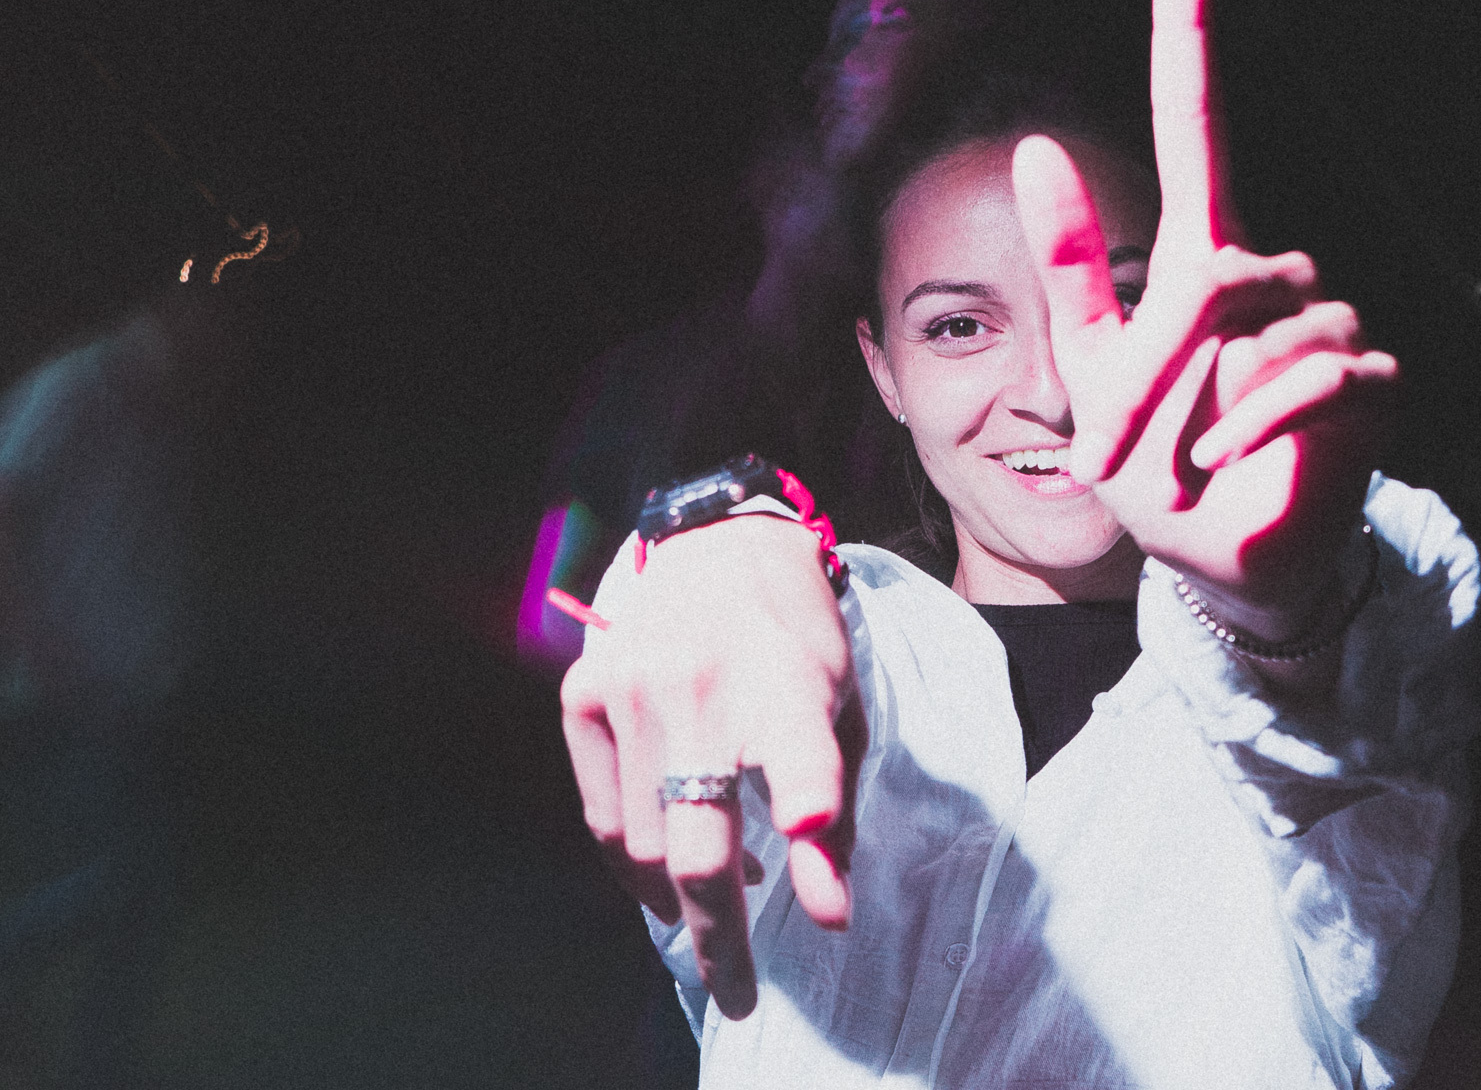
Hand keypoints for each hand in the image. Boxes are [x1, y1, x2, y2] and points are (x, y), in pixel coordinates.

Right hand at [558, 515, 863, 1019]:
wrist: (718, 547)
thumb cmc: (796, 640)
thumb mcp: (841, 709)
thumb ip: (833, 805)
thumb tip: (826, 914)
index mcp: (784, 685)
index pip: (802, 762)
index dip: (812, 827)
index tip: (823, 907)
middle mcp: (699, 687)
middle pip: (699, 847)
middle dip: (719, 940)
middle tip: (736, 991)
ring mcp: (630, 691)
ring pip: (643, 846)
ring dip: (680, 897)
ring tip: (721, 899)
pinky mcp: (582, 694)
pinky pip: (603, 815)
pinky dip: (636, 859)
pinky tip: (672, 867)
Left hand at [1011, 0, 1397, 628]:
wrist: (1218, 563)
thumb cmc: (1155, 465)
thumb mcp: (1092, 369)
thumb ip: (1070, 268)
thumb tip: (1033, 147)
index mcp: (1203, 259)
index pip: (1198, 121)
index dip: (1190, 28)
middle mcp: (1273, 276)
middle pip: (1220, 269)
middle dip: (1161, 359)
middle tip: (1117, 442)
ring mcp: (1327, 326)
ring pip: (1267, 321)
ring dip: (1201, 401)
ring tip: (1180, 463)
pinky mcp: (1369, 382)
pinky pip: (1318, 371)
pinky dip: (1259, 423)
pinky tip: (1228, 464)